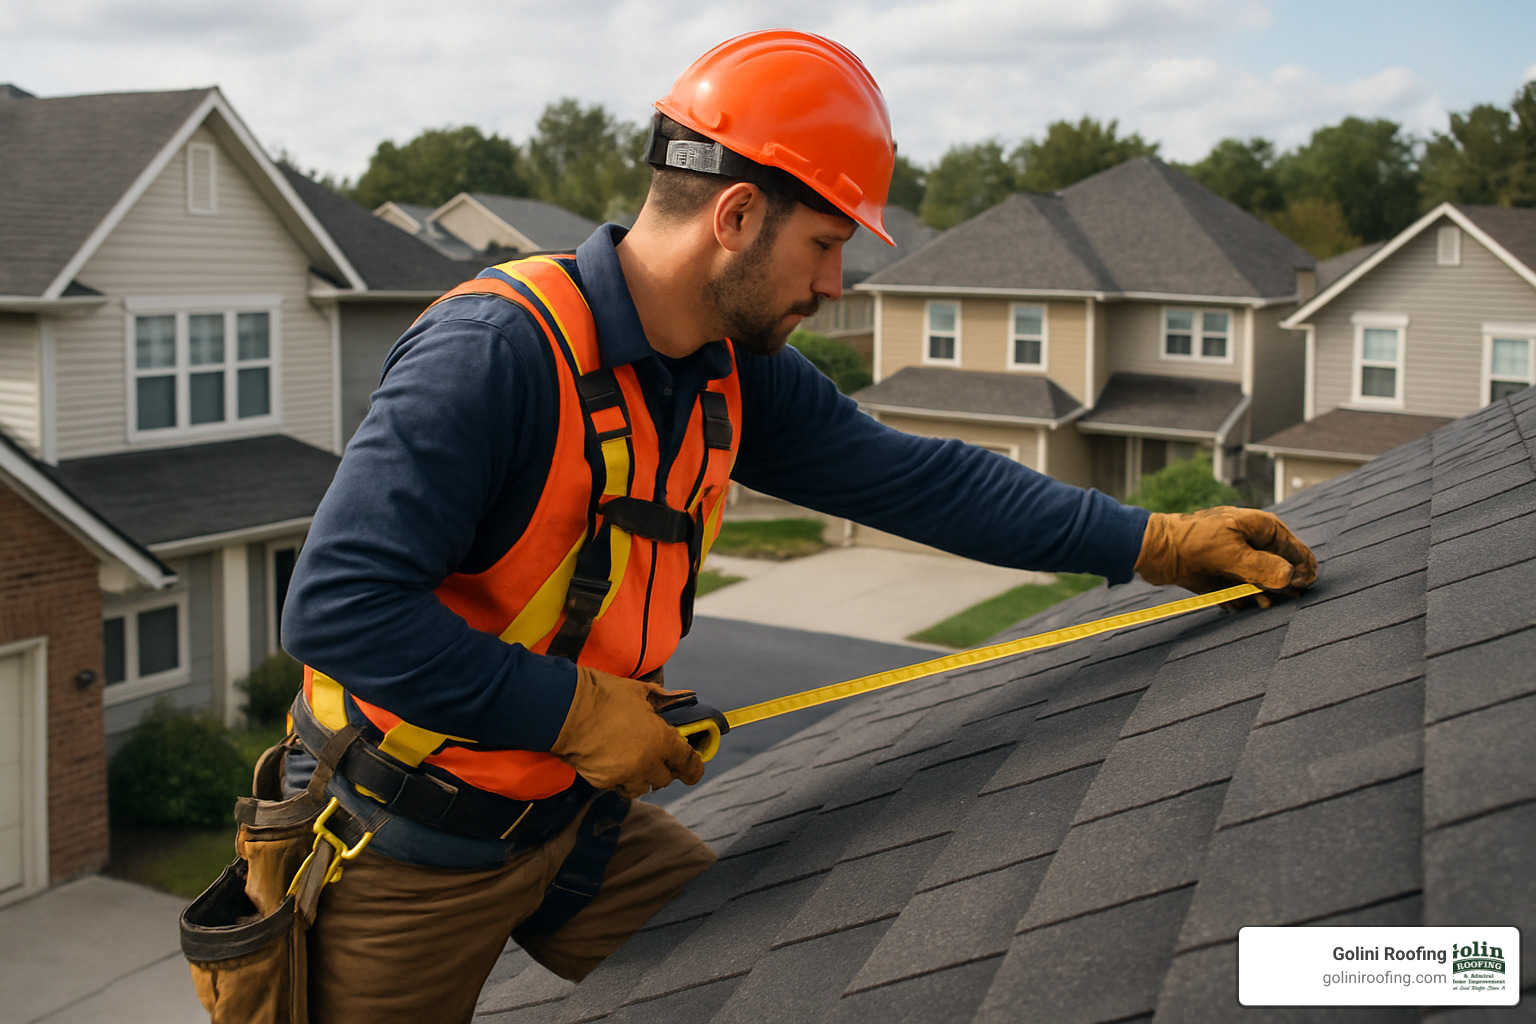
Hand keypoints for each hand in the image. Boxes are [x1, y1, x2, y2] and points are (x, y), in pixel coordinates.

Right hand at [550, 667, 705, 797]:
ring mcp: (623, 775)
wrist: (566, 710)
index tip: (694, 767)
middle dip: (666, 768)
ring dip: (644, 777)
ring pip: (643, 787)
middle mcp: (646, 763)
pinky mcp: (602, 781)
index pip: (688, 764)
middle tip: (660, 754)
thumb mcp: (639, 691)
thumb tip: (676, 699)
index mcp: (660, 741)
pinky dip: (622, 778)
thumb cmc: (603, 695)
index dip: (694, 768)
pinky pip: (619, 786)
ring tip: (637, 761)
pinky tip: (616, 762)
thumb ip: (662, 700)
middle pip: (665, 778)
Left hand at [1135, 506, 1316, 606]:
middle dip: (1281, 587)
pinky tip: (1234, 603)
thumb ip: (1262, 567)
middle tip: (1272, 598)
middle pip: (1284, 571)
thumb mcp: (1231, 554)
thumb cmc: (1193, 542)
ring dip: (1261, 596)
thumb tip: (1290, 578)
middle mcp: (1256, 544)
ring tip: (1256, 603)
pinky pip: (1244, 593)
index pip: (1298, 551)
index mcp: (1263, 528)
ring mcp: (1242, 560)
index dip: (1302, 571)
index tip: (1296, 587)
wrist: (1156, 550)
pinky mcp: (1227, 576)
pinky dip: (1241, 600)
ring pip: (1265, 585)